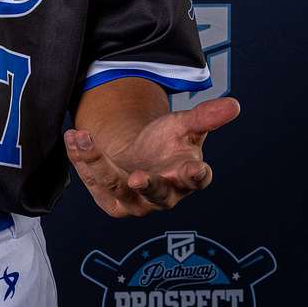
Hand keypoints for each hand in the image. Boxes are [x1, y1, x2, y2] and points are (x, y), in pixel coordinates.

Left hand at [64, 96, 240, 217]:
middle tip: (137, 178)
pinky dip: (81, 159)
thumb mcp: (184, 125)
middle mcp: (164, 195)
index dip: (195, 176)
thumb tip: (233, 104)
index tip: (193, 169)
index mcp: (188, 176)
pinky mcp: (111, 201)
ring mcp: (136, 202)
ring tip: (84, 137)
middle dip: (147, 185)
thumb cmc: (166, 143)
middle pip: (157, 194)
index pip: (197, 180)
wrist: (137, 153)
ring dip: (98, 162)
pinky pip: (93, 182)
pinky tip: (74, 137)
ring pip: (115, 186)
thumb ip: (205, 117)